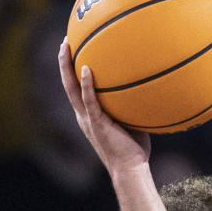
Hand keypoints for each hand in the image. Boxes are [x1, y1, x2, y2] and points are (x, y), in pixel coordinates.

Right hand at [59, 40, 149, 175]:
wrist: (130, 169)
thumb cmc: (134, 150)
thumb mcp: (132, 123)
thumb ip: (132, 107)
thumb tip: (147, 89)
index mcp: (89, 116)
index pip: (76, 90)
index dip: (72, 71)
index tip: (73, 52)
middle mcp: (84, 116)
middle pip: (68, 84)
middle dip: (64, 62)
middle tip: (65, 41)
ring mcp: (88, 119)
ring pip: (71, 88)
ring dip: (67, 67)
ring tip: (67, 46)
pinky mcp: (96, 123)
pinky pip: (89, 100)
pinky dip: (87, 84)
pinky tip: (87, 68)